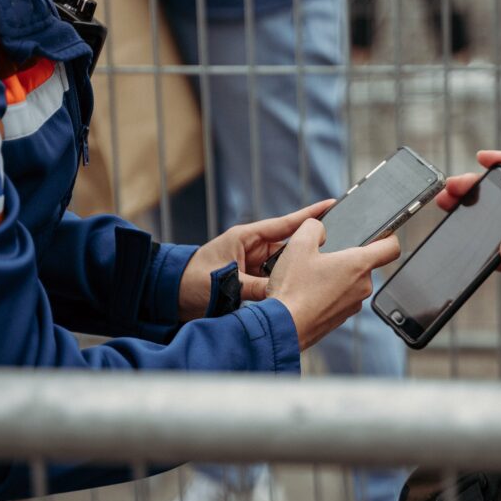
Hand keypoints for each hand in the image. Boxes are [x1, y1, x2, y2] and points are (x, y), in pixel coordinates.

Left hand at [178, 200, 333, 321]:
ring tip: (313, 279)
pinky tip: (294, 294)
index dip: (309, 215)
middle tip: (331, 255)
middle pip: (289, 247)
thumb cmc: (191, 282)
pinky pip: (274, 281)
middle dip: (307, 252)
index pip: (285, 223)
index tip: (331, 204)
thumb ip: (254, 287)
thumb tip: (282, 294)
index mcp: (246, 237)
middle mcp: (253, 248)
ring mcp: (252, 264)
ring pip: (284, 266)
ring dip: (293, 274)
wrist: (169, 296)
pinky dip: (282, 287)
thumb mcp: (224, 282)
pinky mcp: (250, 281)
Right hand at [265, 218, 399, 350]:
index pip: (391, 247)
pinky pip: (340, 297)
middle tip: (322, 255)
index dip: (388, 235)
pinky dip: (329, 292)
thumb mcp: (299, 244)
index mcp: (358, 265)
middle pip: (364, 263)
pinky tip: (308, 291)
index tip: (381, 233)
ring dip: (336, 275)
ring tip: (311, 275)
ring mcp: (353, 305)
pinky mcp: (341, 318)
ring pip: (350, 281)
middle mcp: (362, 286)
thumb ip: (314, 226)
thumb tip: (319, 228)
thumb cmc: (294, 289)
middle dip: (346, 257)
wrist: (282, 327)